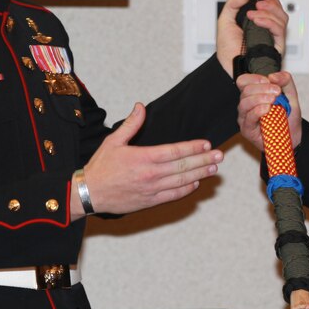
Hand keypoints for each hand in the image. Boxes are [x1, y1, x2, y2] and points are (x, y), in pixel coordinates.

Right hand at [82, 103, 222, 214]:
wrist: (89, 193)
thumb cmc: (100, 167)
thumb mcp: (113, 141)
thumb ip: (131, 124)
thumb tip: (140, 107)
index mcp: (144, 157)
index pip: (175, 151)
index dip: (193, 147)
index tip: (206, 143)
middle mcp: (151, 174)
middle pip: (184, 166)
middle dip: (204, 160)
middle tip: (219, 155)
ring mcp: (152, 189)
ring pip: (182, 181)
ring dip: (200, 174)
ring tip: (213, 168)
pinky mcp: (150, 201)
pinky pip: (173, 196)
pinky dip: (186, 190)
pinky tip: (195, 183)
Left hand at [216, 0, 288, 77]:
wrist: (227, 63)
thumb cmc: (227, 48)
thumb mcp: (225, 20)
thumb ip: (233, 4)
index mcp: (260, 25)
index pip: (274, 10)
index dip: (273, 2)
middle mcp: (269, 32)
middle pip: (281, 14)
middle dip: (271, 6)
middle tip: (258, 5)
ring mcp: (273, 40)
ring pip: (282, 20)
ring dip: (268, 13)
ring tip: (253, 15)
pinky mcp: (276, 48)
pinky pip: (280, 32)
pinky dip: (270, 23)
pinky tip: (258, 21)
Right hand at [236, 70, 302, 150]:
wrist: (293, 136)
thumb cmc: (287, 117)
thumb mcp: (291, 95)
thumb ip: (285, 81)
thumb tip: (273, 76)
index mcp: (254, 94)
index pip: (243, 81)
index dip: (254, 78)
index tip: (269, 80)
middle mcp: (247, 105)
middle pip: (245, 90)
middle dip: (262, 88)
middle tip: (277, 91)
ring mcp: (245, 117)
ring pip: (244, 103)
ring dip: (260, 98)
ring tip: (273, 100)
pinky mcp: (247, 130)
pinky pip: (249, 118)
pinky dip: (258, 111)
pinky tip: (267, 109)